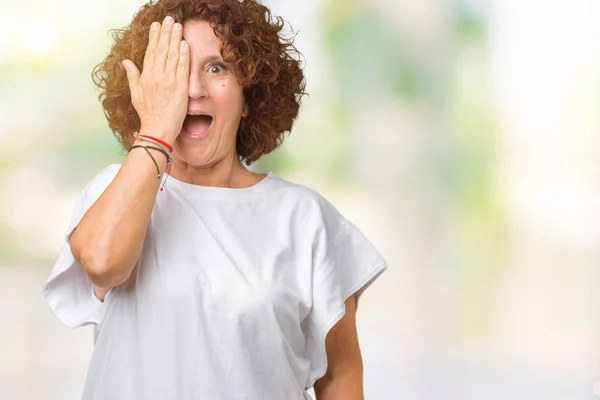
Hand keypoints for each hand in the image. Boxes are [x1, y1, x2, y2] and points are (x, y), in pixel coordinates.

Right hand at [121, 16, 188, 143]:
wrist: (158, 128)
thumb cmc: (147, 113)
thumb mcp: (135, 93)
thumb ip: (132, 75)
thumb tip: (125, 61)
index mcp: (146, 76)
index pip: (151, 51)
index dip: (154, 37)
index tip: (157, 26)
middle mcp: (157, 75)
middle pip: (162, 49)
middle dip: (166, 32)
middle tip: (169, 19)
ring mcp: (169, 80)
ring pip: (172, 55)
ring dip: (175, 38)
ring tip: (178, 26)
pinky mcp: (180, 87)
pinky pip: (182, 67)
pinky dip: (184, 55)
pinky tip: (185, 44)